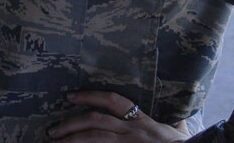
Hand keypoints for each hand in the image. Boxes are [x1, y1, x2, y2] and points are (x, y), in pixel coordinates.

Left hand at [48, 91, 188, 140]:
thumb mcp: (179, 134)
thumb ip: (174, 125)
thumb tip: (180, 120)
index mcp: (142, 121)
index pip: (113, 101)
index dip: (90, 96)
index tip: (70, 96)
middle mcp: (133, 131)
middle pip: (95, 121)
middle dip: (70, 124)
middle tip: (53, 130)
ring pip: (94, 138)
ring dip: (71, 139)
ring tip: (56, 142)